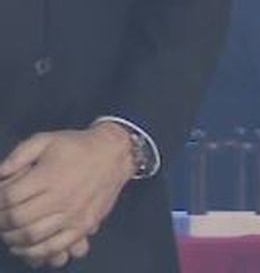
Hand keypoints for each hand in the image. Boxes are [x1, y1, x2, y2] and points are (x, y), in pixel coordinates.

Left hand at [0, 125, 135, 266]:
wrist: (114, 155)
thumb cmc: (76, 146)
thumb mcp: (45, 140)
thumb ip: (18, 155)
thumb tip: (0, 174)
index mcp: (48, 176)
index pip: (9, 197)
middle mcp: (60, 197)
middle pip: (17, 219)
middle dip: (0, 221)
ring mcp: (73, 214)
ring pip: (32, 236)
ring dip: (12, 238)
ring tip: (8, 233)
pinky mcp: (83, 226)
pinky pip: (55, 247)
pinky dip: (35, 252)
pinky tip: (24, 248)